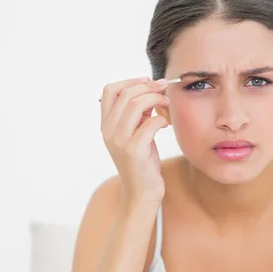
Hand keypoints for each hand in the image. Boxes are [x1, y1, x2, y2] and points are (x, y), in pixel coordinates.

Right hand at [100, 76, 170, 204]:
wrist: (141, 191)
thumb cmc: (142, 160)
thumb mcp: (136, 133)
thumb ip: (138, 114)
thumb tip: (150, 91)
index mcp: (106, 124)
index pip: (110, 90)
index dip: (130, 81)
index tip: (148, 80)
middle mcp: (109, 130)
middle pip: (126, 94)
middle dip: (148, 86)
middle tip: (164, 88)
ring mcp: (120, 140)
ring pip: (135, 105)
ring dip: (155, 99)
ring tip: (166, 103)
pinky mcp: (134, 150)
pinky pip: (149, 124)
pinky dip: (161, 119)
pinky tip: (165, 124)